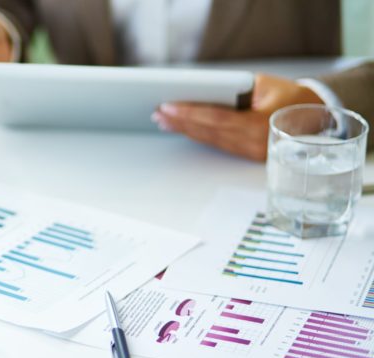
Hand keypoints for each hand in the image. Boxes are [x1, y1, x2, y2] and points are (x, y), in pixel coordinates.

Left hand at [153, 74, 323, 160]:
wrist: (316, 117)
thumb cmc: (290, 97)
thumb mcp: (265, 85)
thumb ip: (235, 90)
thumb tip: (200, 92)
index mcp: (260, 125)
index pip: (216, 119)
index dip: (189, 113)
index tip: (167, 107)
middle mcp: (254, 143)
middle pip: (209, 132)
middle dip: (180, 122)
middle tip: (158, 112)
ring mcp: (251, 153)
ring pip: (210, 140)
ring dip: (185, 130)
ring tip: (164, 121)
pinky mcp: (247, 155)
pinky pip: (218, 144)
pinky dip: (198, 135)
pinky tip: (182, 130)